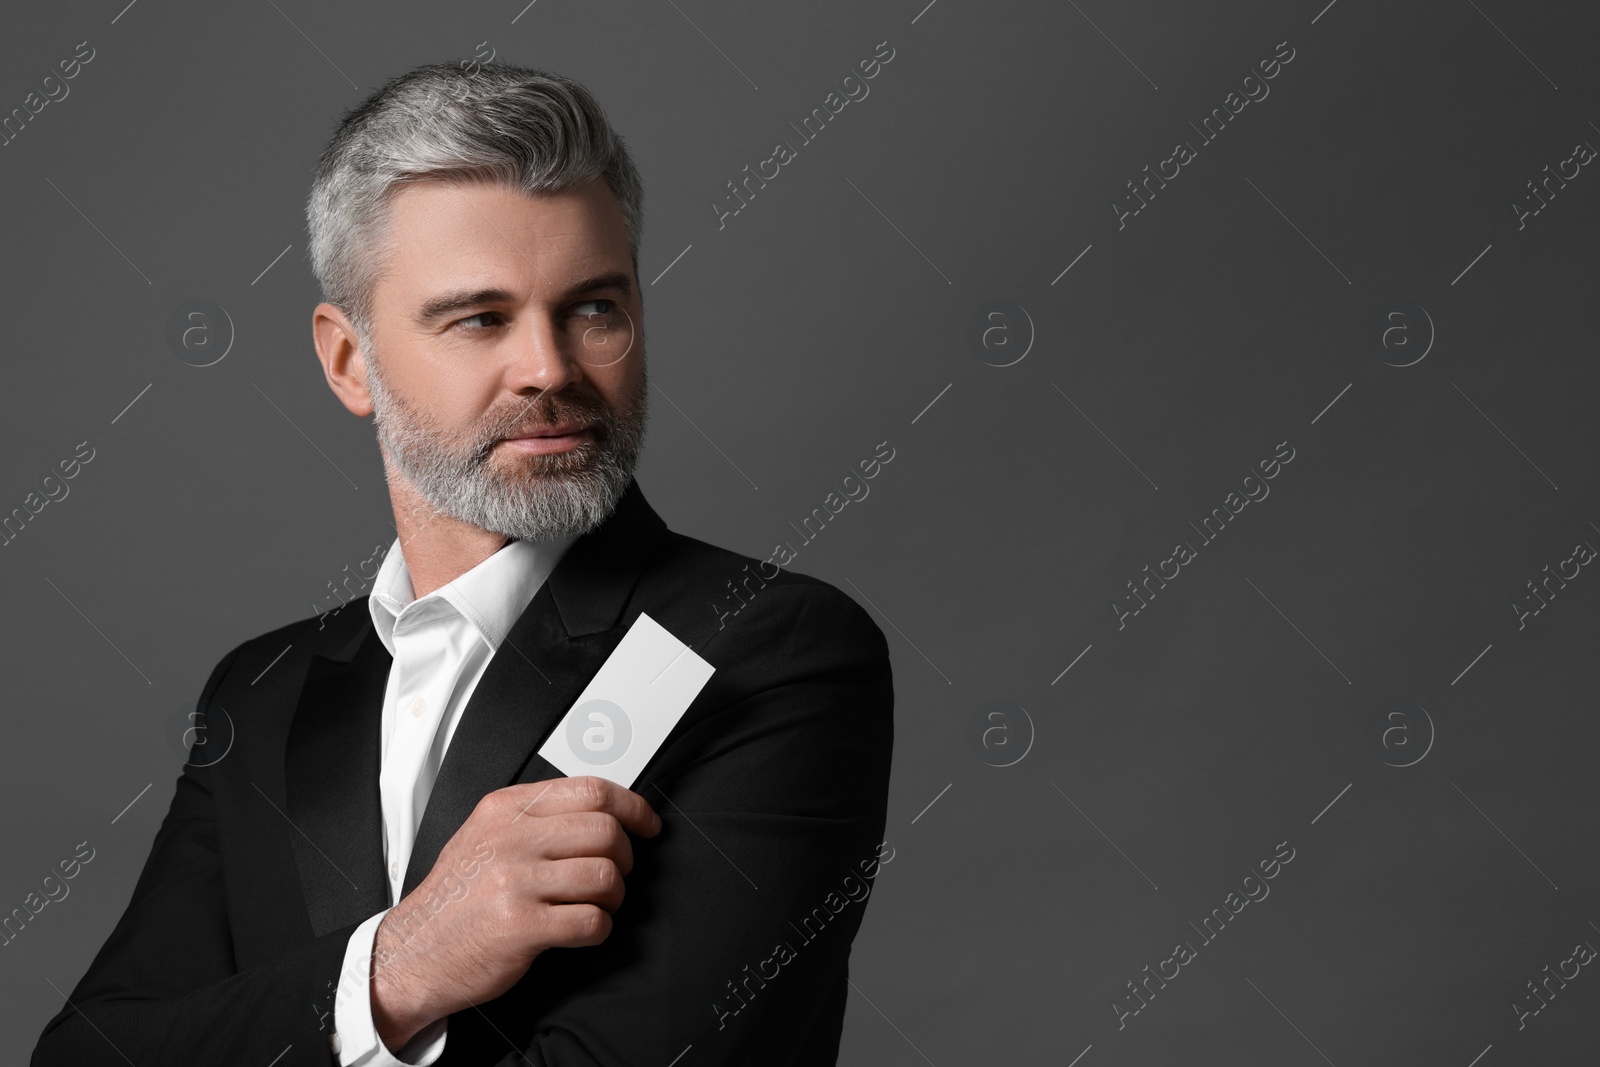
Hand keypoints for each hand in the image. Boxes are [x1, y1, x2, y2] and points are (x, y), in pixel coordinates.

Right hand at [368, 776, 661, 1049]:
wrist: (412, 953)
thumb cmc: (455, 899)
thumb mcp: (482, 836)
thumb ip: (534, 817)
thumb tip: (602, 811)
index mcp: (504, 810)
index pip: (591, 790)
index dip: (633, 808)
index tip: (647, 825)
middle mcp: (509, 839)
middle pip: (606, 832)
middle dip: (625, 858)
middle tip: (617, 875)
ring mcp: (514, 882)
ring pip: (605, 876)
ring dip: (614, 897)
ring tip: (597, 905)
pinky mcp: (520, 926)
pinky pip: (591, 921)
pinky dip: (599, 929)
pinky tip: (582, 930)